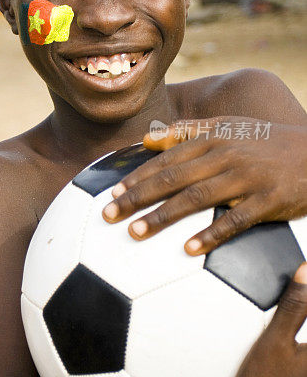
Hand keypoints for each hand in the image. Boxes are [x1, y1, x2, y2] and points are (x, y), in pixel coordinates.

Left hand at [102, 118, 306, 254]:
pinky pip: (235, 220)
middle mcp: (225, 155)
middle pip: (173, 178)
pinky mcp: (268, 200)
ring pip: (196, 198)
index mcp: (213, 139)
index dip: (137, 177)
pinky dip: (211, 235)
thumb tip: (147, 138)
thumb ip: (187, 131)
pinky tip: (189, 249)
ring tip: (136, 232)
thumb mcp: (229, 127)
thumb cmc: (267, 142)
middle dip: (137, 197)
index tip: (112, 194)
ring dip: (163, 216)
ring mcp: (247, 178)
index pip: (166, 160)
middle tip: (109, 215)